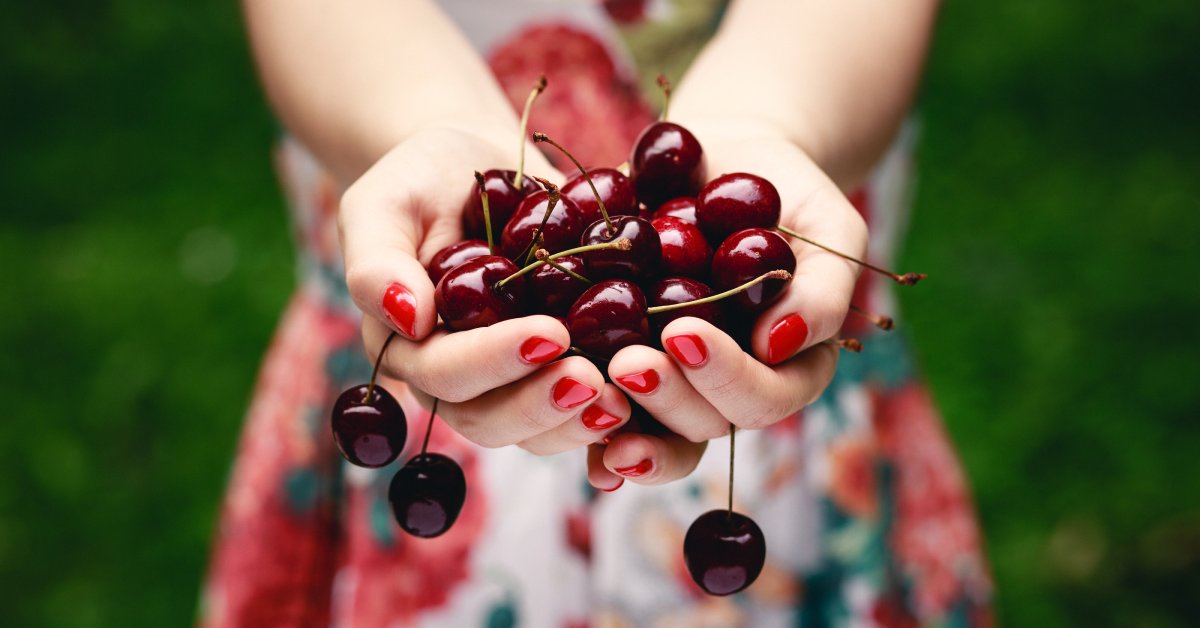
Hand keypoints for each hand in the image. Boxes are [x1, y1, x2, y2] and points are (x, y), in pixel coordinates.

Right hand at [343, 126, 633, 454]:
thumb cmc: (421, 180)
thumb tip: (409, 317)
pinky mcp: (553, 374)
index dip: (493, 360)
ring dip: (578, 422)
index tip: (548, 333)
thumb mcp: (384, 202)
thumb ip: (378, 260)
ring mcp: (507, 384)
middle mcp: (455, 380)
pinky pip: (576, 413)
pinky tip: (647, 395)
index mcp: (409, 347)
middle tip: (593, 378)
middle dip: (541, 404)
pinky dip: (608, 413)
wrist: (479, 168)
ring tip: (625, 396)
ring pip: (536, 430)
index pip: (444, 373)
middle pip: (489, 419)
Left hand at [586, 120, 866, 489]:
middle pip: (705, 425)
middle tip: (629, 365)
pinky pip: (602, 407)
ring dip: (622, 420)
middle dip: (668, 400)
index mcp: (786, 368)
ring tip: (585, 384)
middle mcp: (728, 388)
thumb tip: (779, 344)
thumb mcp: (828, 225)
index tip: (684, 335)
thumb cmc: (786, 191)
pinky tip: (558, 411)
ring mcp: (673, 382)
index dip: (728, 380)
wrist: (717, 159)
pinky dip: (582, 423)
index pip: (767, 399)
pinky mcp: (620, 361)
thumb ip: (823, 287)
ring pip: (652, 429)